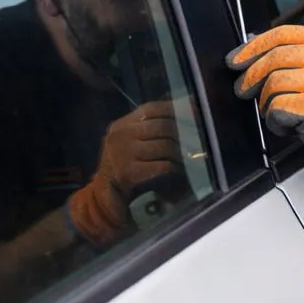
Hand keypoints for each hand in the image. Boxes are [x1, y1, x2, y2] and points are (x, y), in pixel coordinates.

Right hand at [68, 102, 183, 245]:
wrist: (104, 193)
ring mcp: (124, 153)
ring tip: (192, 154)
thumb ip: (150, 126)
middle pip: (163, 126)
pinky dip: (176, 167)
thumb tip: (185, 109)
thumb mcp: (131, 140)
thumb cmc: (124, 163)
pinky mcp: (129, 172)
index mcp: (122, 125)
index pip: (152, 108)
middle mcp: (121, 135)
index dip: (176, 109)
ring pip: (166, 146)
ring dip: (183, 152)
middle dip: (184, 132)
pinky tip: (181, 170)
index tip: (194, 111)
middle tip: (199, 137)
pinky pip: (163, 165)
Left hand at [227, 27, 303, 196]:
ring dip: (266, 102)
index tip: (237, 59)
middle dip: (250, 75)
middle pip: (273, 57)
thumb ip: (302, 58)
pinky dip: (276, 121)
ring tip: (277, 112)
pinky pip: (277, 108)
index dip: (254, 46)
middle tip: (242, 89)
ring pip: (273, 84)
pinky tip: (289, 125)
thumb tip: (255, 53)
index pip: (283, 34)